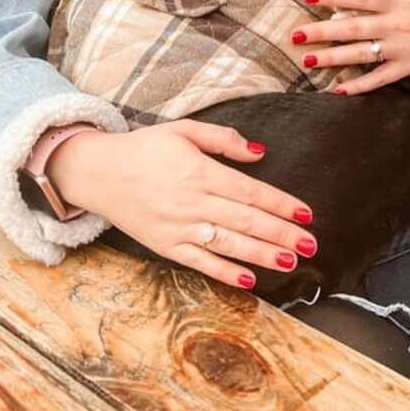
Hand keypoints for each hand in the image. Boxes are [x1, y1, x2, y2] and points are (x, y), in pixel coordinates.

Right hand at [45, 121, 316, 289]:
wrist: (98, 172)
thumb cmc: (145, 148)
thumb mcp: (183, 130)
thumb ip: (223, 139)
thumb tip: (259, 152)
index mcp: (199, 171)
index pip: (250, 191)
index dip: (280, 203)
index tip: (306, 213)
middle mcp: (191, 202)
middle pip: (245, 221)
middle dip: (281, 233)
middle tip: (311, 244)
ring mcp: (178, 227)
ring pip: (227, 244)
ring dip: (262, 254)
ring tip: (291, 261)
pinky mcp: (165, 245)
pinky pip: (199, 262)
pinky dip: (224, 272)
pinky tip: (248, 279)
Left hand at [292, 0, 409, 95]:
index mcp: (401, 1)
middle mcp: (398, 26)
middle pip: (353, 29)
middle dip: (322, 32)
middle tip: (295, 35)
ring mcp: (403, 49)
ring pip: (361, 54)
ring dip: (333, 58)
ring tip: (306, 60)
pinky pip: (381, 79)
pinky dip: (360, 86)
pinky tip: (338, 90)